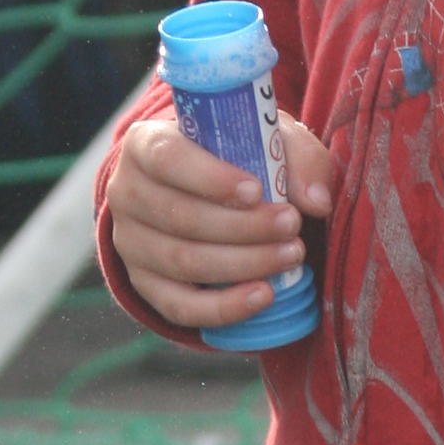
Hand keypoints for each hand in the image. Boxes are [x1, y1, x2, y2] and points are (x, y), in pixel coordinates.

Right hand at [111, 107, 334, 332]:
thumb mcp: (265, 137)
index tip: (257, 192)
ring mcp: (130, 243)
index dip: (211, 179)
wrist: (202, 189)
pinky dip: (224, 307)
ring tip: (290, 256)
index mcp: (146, 144)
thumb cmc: (235, 155)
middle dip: (243, 227)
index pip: (168, 160)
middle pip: (180, 217)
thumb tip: (316, 201)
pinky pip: (179, 306)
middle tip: (293, 226)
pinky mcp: (143, 284)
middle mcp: (127, 193)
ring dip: (243, 264)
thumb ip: (296, 158)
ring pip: (183, 262)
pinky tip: (263, 296)